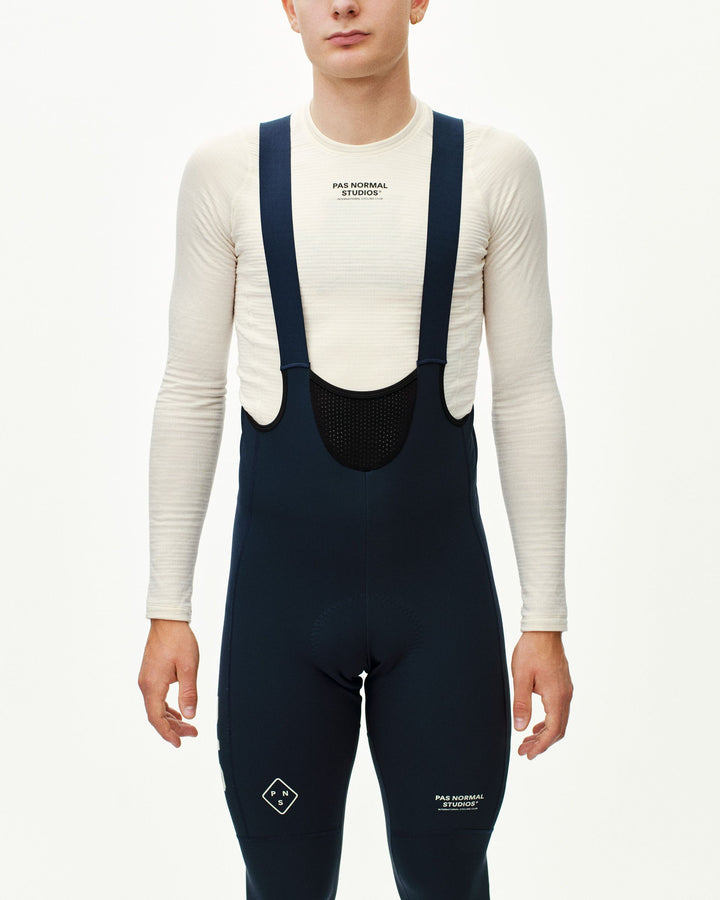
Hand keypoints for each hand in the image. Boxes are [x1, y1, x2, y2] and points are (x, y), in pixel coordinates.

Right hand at [138, 619, 199, 747]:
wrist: (167, 620)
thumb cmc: (178, 640)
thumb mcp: (188, 667)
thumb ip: (188, 693)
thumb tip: (190, 716)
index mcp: (153, 685)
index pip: (156, 718)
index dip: (167, 733)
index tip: (179, 743)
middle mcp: (145, 685)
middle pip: (156, 715)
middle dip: (173, 727)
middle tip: (193, 733)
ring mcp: (146, 679)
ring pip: (156, 707)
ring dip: (171, 718)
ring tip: (189, 726)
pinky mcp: (150, 674)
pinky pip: (156, 698)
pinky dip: (167, 708)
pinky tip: (178, 712)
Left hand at [511, 631, 572, 758]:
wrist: (544, 630)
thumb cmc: (531, 650)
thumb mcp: (521, 677)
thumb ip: (521, 704)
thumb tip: (520, 728)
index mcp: (556, 696)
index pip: (552, 731)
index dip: (541, 746)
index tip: (528, 755)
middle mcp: (565, 696)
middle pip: (558, 729)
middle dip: (541, 743)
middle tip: (524, 752)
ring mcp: (566, 690)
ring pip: (559, 721)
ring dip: (544, 733)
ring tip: (527, 741)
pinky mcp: (563, 685)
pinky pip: (559, 711)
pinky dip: (548, 722)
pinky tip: (536, 724)